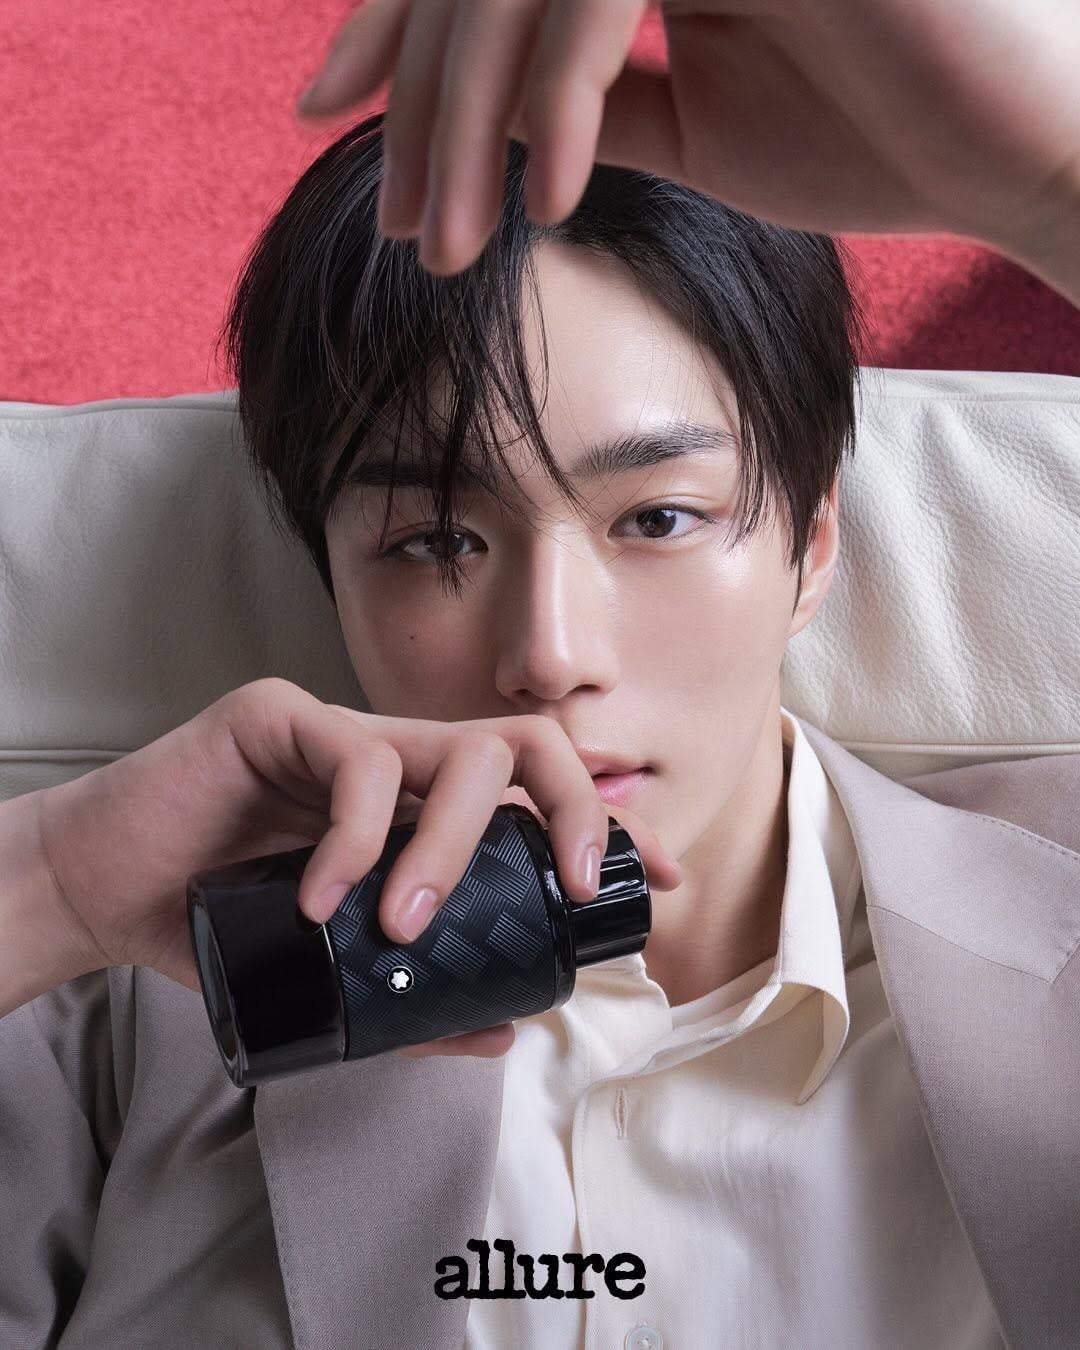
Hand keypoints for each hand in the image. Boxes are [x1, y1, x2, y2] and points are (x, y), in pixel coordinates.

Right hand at [36, 677, 682, 1057]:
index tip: (656, 876)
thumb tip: (502, 1032)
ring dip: (448, 846)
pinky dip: (356, 840)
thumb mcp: (331, 971)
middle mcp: (394, 758)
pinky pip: (356, 762)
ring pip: (451, 749)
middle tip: (567, 890)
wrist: (101, 891)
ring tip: (404, 924)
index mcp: (416, 806)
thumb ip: (412, 1003)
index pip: (533, 790)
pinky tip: (324, 900)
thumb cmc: (217, 923)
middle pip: (521, 745)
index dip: (602, 823)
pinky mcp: (279, 715)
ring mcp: (340, 728)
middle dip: (571, 809)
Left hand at [296, 0, 1079, 284]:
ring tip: (445, 245)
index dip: (401, 35)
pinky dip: (562, 97)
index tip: (336, 123)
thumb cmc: (877, 136)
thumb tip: (497, 125)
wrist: (1010, 150)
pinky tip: (546, 201)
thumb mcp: (701, 129)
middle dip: (418, 102)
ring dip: (469, 120)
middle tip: (390, 225)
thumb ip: (595, 105)